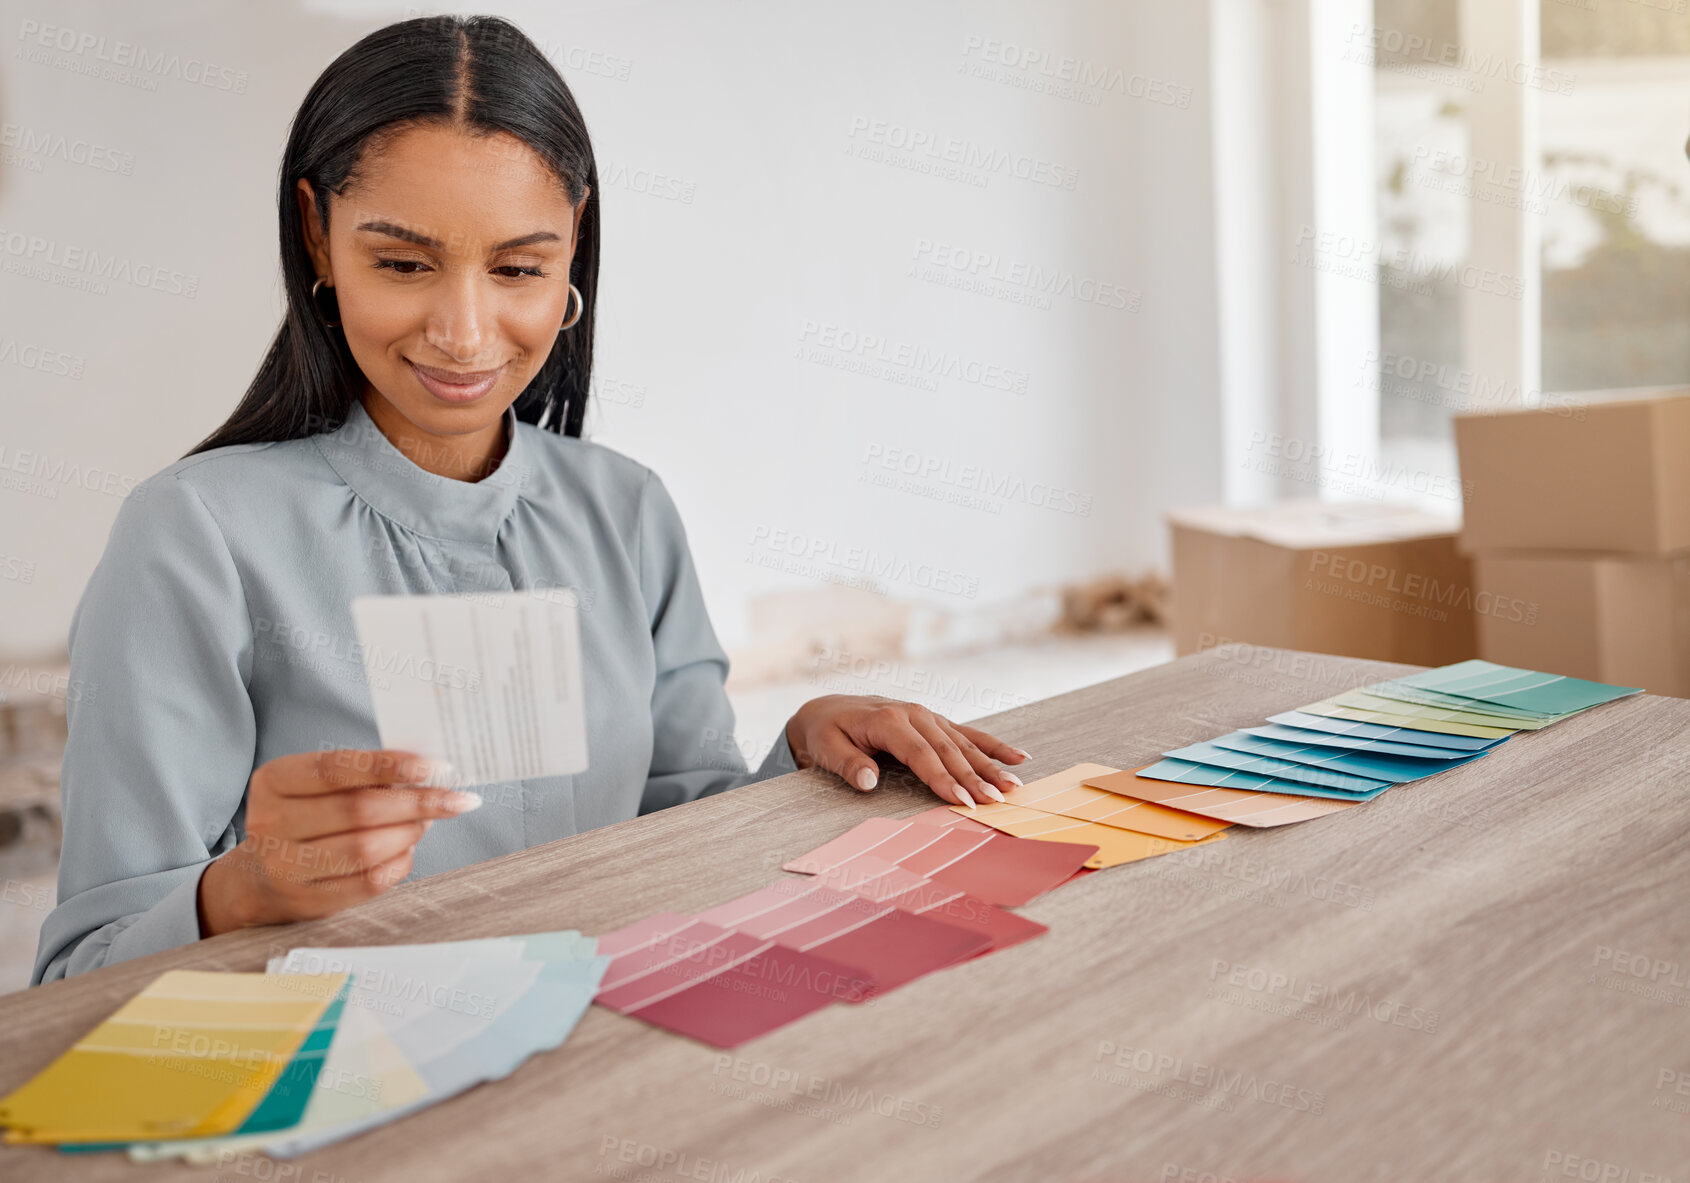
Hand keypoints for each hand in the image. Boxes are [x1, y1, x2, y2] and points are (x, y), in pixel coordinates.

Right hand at [197, 749, 481, 935]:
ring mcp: (284, 867)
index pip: (338, 768)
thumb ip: (362, 775)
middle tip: (454, 799)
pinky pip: (369, 882)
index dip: (392, 766)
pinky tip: (408, 849)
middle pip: (358, 810)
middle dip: (417, 803)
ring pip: (366, 848)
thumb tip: (428, 771)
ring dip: (410, 833)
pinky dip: (400, 862)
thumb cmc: (305, 818)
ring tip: (428, 821)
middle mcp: (271, 823)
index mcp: (274, 781)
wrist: (259, 878)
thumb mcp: (316, 786)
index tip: (438, 767)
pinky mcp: (306, 900)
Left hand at [783, 694, 1030, 808]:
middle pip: (949, 750)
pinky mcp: (935, 722)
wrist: (829, 710)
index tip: (961, 800)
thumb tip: (867, 781)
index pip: (920, 753)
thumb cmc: (828, 733)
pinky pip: (969, 734)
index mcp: (888, 719)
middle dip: (974, 777)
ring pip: (964, 743)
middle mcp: (913, 713)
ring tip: (1014, 786)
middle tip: (996, 801)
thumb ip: (847, 764)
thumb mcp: (826, 747)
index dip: (941, 777)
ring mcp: (928, 716)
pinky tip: (1018, 758)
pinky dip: (993, 746)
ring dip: (990, 765)